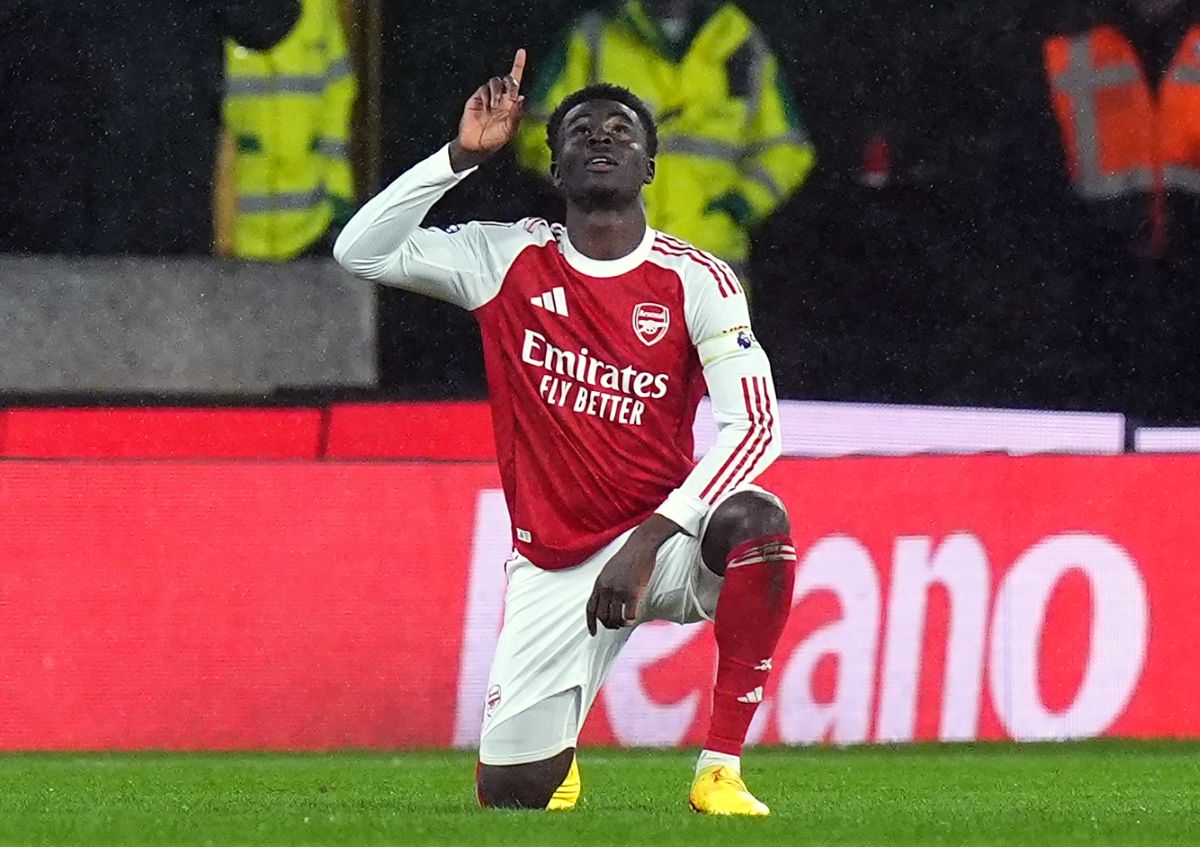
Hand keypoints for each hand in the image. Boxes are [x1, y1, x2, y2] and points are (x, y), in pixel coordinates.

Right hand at [448, 49, 525, 171]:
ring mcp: (488, 97)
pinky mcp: (476, 98)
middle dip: (510, 83)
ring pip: (495, 81)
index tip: (521, 52)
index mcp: (511, 104)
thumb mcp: (509, 130)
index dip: (518, 65)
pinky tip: (485, 109)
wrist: (475, 145)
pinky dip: (486, 97)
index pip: (516, 81)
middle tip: (510, 96)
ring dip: (497, 92)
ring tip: (495, 107)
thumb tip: (521, 97)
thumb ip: (516, 114)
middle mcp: (501, 98)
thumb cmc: (495, 140)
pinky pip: (483, 89)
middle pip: (507, 79)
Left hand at [586, 515, 681, 634]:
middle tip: (617, 626)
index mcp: (599, 583)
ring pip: (614, 618)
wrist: (640, 546)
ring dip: (620, 624)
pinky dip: (631, 620)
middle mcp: (606, 588)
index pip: (590, 608)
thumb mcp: (609, 570)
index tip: (593, 633)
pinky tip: (634, 618)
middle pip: (602, 616)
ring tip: (626, 623)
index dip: (590, 623)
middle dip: (609, 625)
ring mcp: (618, 590)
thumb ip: (605, 584)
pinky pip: (629, 614)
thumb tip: (605, 599)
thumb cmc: (627, 556)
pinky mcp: (632, 592)